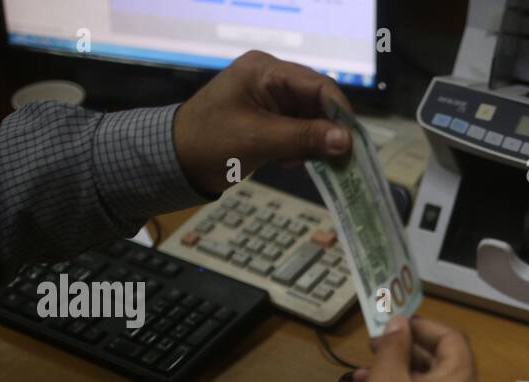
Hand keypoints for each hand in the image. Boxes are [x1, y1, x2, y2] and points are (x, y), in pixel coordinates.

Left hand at [172, 50, 352, 195]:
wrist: (175, 162)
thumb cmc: (209, 143)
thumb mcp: (258, 139)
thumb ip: (304, 138)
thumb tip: (346, 141)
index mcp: (265, 71)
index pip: (318, 85)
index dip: (340, 113)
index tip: (353, 144)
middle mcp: (272, 80)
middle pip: (318, 102)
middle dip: (328, 131)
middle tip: (339, 161)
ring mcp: (271, 100)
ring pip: (312, 120)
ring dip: (314, 143)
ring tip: (300, 163)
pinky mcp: (270, 121)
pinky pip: (300, 132)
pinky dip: (301, 149)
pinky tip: (288, 162)